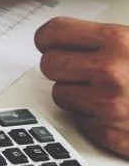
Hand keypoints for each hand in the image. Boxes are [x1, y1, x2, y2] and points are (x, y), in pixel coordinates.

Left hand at [36, 17, 128, 157]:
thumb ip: (103, 39)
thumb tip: (57, 38)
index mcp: (117, 41)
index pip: (53, 32)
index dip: (48, 39)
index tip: (49, 43)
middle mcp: (110, 71)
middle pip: (49, 64)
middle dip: (62, 67)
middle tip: (80, 69)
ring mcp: (108, 105)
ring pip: (60, 94)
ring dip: (76, 94)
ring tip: (106, 91)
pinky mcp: (109, 133)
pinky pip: (78, 120)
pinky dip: (92, 118)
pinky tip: (116, 112)